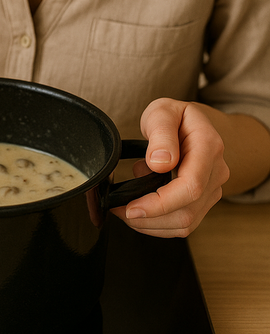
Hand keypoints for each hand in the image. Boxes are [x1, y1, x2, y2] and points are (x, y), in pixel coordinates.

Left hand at [111, 98, 229, 237]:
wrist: (190, 123)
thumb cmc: (174, 116)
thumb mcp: (162, 112)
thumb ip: (161, 134)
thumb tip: (160, 163)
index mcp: (209, 146)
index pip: (191, 186)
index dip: (161, 203)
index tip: (133, 207)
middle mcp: (216, 171)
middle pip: (187, 211)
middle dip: (150, 218)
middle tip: (119, 210)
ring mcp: (212, 188)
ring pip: (186, 223)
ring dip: (152, 224)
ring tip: (126, 209)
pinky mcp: (204, 200)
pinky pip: (184, 222)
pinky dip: (159, 224)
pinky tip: (141, 211)